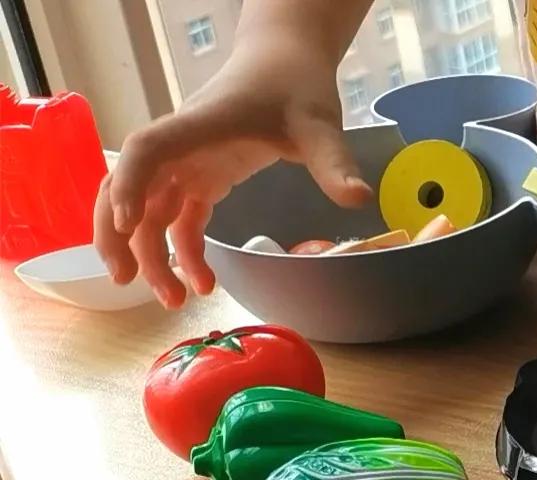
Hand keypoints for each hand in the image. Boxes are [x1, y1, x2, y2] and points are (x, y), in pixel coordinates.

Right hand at [94, 45, 370, 308]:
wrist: (285, 64)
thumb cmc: (294, 86)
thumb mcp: (318, 123)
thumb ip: (333, 162)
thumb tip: (359, 199)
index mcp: (200, 125)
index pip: (148, 149)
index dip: (129, 183)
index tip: (128, 223)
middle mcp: (183, 146)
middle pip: (130, 187)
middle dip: (119, 234)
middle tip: (129, 281)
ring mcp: (189, 163)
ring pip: (149, 210)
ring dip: (152, 253)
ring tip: (174, 300)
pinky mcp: (203, 177)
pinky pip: (181, 218)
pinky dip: (184, 251)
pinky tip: (204, 284)